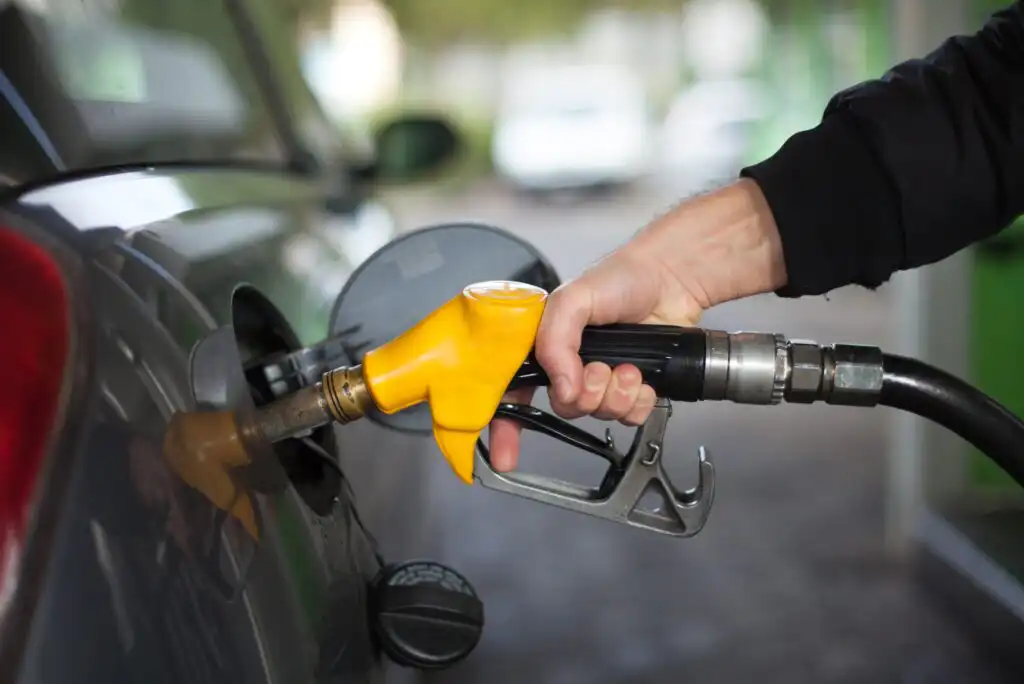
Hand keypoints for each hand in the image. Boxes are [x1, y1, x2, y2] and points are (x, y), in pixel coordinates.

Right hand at [487, 179, 786, 471]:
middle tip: (599, 371)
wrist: (671, 279)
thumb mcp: (572, 300)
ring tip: (628, 368)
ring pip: (599, 415)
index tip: (505, 455)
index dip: (507, 426)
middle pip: (564, 408)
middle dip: (584, 396)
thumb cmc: (620, 278)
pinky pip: (630, 417)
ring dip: (615, 396)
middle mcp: (570, 365)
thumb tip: (562, 386)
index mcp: (545, 344)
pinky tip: (643, 378)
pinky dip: (638, 401)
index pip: (515, 391)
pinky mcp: (633, 387)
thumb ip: (555, 341)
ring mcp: (603, 378)